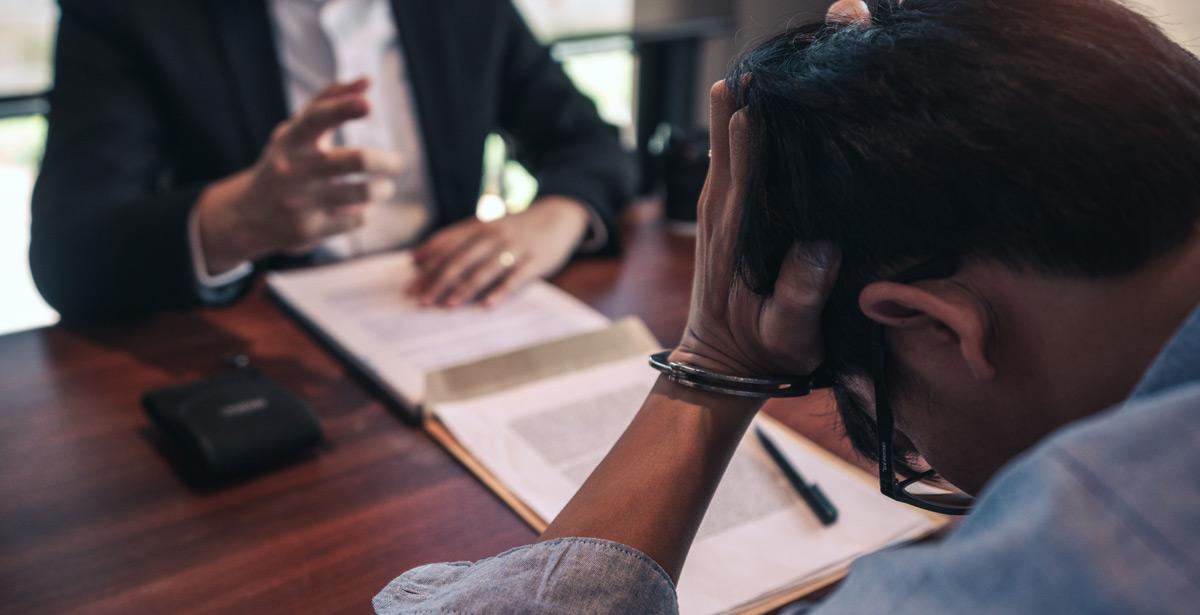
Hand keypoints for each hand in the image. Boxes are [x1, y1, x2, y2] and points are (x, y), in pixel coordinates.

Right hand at [195, 78, 403, 274]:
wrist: (248, 214)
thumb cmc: (286, 161)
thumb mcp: (299, 130)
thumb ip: (332, 101)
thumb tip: (368, 79)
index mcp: (291, 139)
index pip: (317, 118)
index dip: (344, 108)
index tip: (369, 104)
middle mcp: (293, 169)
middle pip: (356, 160)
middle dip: (387, 161)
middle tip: (398, 163)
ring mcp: (299, 201)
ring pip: (363, 193)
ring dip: (382, 189)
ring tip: (385, 187)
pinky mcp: (308, 230)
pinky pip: (357, 219)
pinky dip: (366, 212)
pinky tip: (361, 207)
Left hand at [407, 196, 590, 307]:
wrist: (559, 215)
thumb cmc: (515, 227)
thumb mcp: (486, 226)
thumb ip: (456, 239)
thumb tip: (419, 259)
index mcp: (479, 226)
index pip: (448, 244)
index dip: (427, 263)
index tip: (409, 281)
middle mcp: (494, 235)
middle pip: (461, 259)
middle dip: (438, 280)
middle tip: (420, 298)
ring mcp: (515, 247)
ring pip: (484, 269)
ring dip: (463, 288)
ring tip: (447, 305)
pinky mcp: (535, 261)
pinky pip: (515, 277)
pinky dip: (500, 291)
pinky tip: (487, 305)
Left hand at [670, 81, 839, 377]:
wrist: (720, 367)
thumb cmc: (762, 352)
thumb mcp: (789, 333)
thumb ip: (801, 293)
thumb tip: (819, 245)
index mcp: (738, 235)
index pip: (745, 170)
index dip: (755, 130)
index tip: (770, 95)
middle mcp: (720, 215)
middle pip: (727, 146)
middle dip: (742, 104)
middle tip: (764, 68)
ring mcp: (714, 213)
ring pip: (721, 148)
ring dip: (734, 110)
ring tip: (755, 72)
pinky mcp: (717, 216)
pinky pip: (724, 163)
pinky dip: (734, 132)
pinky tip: (750, 109)